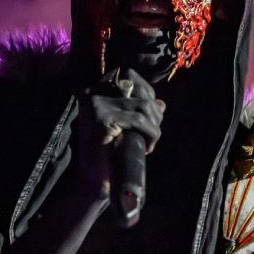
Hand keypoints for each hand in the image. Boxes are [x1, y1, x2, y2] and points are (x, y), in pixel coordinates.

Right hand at [77, 68, 164, 189]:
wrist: (92, 177)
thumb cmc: (106, 151)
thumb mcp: (123, 125)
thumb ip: (138, 111)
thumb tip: (162, 104)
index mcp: (96, 89)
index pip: (129, 76)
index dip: (147, 92)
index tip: (151, 114)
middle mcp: (94, 92)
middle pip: (138, 88)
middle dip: (153, 110)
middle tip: (153, 132)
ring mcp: (97, 105)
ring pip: (143, 105)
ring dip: (155, 124)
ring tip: (151, 141)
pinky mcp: (103, 120)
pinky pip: (138, 120)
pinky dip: (151, 132)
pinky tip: (149, 146)